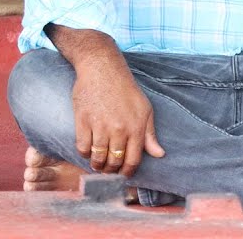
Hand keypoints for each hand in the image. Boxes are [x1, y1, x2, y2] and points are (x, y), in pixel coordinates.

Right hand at [71, 55, 164, 177]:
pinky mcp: (83, 120)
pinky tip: (87, 151)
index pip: (133, 160)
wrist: (102, 68)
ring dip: (97, 165)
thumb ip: (150, 134)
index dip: (127, 172)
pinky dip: (84, 154)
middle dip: (112, 170)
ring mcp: (100, 125)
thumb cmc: (125, 88)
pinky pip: (82, 147)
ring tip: (97, 164)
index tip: (123, 174)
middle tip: (109, 170)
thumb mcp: (144, 108)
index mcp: (136, 127)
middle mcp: (119, 129)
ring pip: (98, 157)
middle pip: (114, 162)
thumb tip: (159, 154)